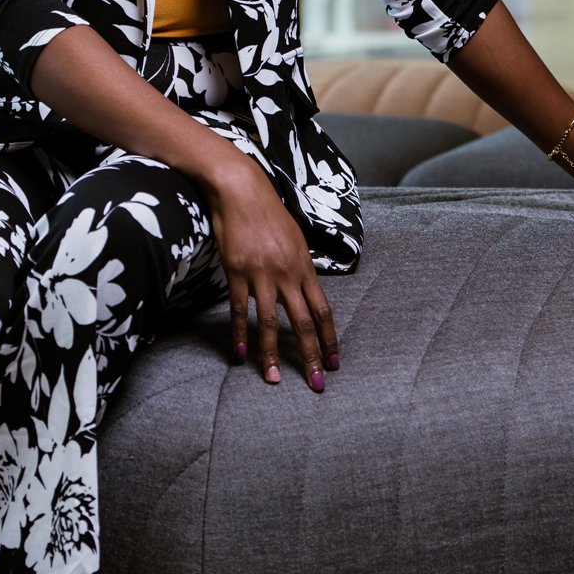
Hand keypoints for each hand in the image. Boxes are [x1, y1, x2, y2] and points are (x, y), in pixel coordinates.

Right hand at [203, 150, 340, 388]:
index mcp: (305, 267)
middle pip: (303, 324)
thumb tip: (305, 287)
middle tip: (317, 383)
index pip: (323, 311)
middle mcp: (288, 274)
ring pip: (270, 324)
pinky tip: (240, 354)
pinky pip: (240, 310)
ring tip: (273, 379)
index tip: (335, 362)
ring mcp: (262, 274)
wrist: (242, 189)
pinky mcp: (238, 272)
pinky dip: (240, 334)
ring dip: (273, 355)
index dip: (330, 339)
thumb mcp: (295, 239)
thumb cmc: (269, 212)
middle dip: (312, 357)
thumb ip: (300, 267)